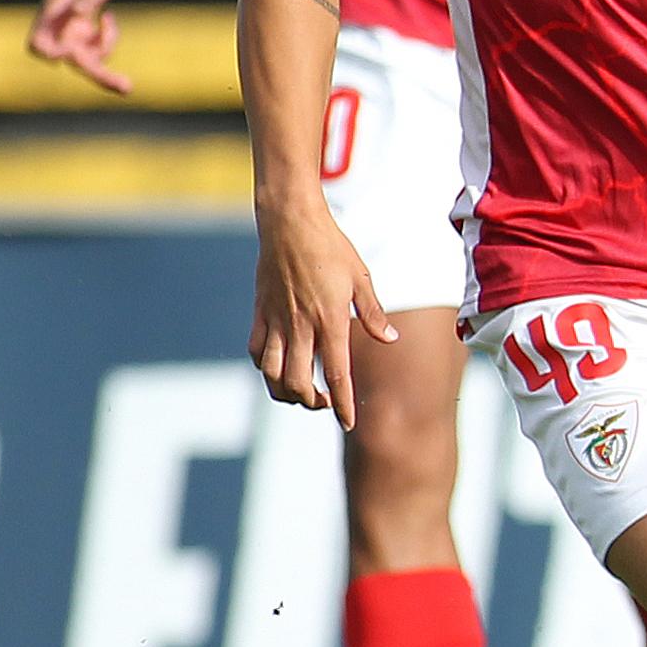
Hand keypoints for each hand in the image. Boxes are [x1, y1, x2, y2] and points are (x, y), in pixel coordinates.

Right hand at [29, 0, 131, 95]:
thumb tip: (81, 14)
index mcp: (52, 12)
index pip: (38, 45)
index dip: (54, 53)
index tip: (74, 49)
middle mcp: (58, 26)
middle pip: (70, 60)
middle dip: (98, 75)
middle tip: (127, 88)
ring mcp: (69, 29)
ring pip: (84, 59)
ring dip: (105, 57)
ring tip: (116, 32)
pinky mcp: (82, 28)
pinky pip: (94, 49)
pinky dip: (106, 41)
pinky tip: (109, 17)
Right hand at [250, 198, 396, 426]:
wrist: (289, 223)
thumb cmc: (331, 247)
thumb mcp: (361, 278)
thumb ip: (373, 314)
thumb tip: (389, 339)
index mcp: (329, 321)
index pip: (336, 374)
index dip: (343, 403)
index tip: (349, 423)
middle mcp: (299, 326)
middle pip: (297, 383)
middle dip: (311, 402)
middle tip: (325, 403)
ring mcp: (275, 321)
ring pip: (271, 374)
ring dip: (285, 392)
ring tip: (301, 393)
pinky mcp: (259, 313)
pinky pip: (257, 352)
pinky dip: (266, 368)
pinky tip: (278, 369)